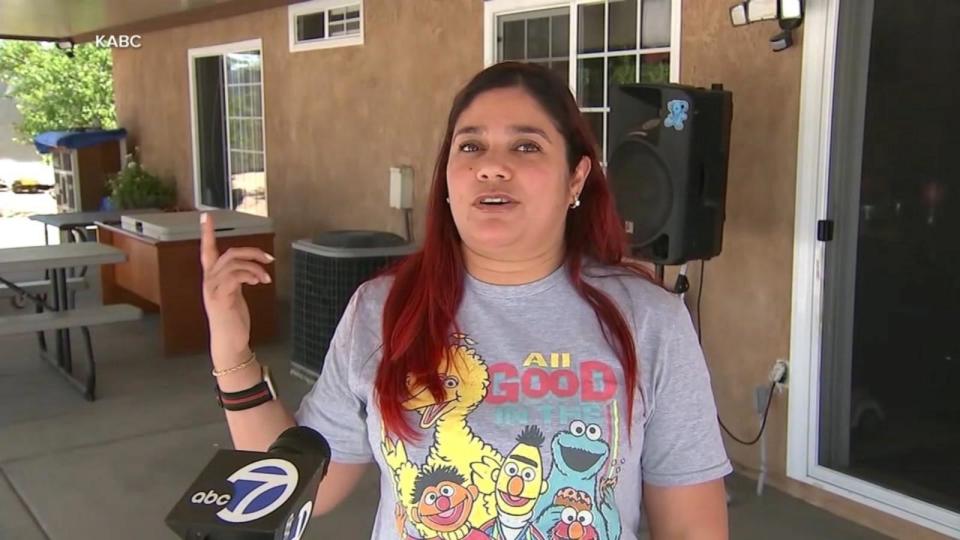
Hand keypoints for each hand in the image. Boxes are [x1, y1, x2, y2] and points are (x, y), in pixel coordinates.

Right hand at [199, 212, 273, 360]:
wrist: (229, 342)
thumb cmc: (233, 320)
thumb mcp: (235, 294)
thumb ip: (238, 279)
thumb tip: (251, 269)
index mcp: (213, 278)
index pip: (207, 251)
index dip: (207, 233)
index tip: (206, 216)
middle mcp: (209, 281)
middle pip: (229, 254)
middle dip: (251, 252)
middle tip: (268, 258)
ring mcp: (213, 289)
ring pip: (234, 263)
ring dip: (254, 266)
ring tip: (266, 277)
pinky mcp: (220, 297)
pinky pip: (235, 276)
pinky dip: (250, 274)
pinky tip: (258, 282)